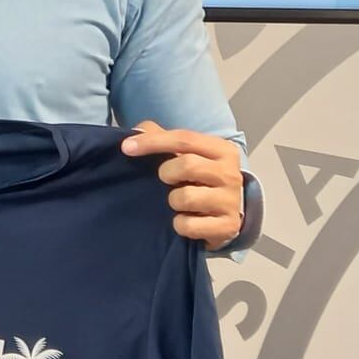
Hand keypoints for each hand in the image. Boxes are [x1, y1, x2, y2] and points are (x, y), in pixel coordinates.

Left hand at [121, 121, 243, 246]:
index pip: (184, 139)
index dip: (152, 142)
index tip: (127, 148)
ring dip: (173, 201)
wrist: (226, 214)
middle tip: (167, 180)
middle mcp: (231, 174)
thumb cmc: (200, 179)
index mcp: (222, 150)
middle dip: (167, 173)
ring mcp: (231, 202)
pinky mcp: (228, 227)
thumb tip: (137, 131)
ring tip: (179, 202)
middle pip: (188, 165)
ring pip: (186, 197)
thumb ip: (162, 138)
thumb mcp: (186, 154)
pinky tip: (185, 220)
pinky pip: (189, 225)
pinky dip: (179, 224)